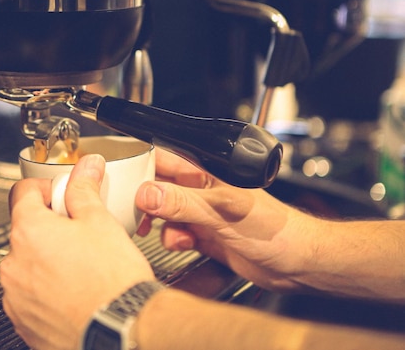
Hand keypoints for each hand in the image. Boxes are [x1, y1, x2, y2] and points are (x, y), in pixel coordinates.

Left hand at [0, 154, 154, 349]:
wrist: (120, 330)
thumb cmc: (111, 281)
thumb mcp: (100, 221)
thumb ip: (85, 189)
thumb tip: (86, 167)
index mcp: (29, 231)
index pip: (22, 192)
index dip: (45, 188)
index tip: (61, 194)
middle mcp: (14, 264)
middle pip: (25, 230)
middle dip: (49, 227)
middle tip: (79, 232)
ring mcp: (16, 296)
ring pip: (27, 265)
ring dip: (46, 260)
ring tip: (79, 267)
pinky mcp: (24, 321)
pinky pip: (30, 296)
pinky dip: (46, 291)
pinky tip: (73, 291)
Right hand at [135, 149, 319, 291]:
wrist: (296, 263)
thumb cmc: (276, 228)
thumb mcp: (222, 212)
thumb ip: (183, 203)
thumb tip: (148, 193)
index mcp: (208, 172)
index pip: (166, 159)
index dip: (143, 169)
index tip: (127, 185)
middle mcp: (203, 190)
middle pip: (161, 187)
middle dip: (146, 201)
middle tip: (139, 213)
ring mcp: (203, 212)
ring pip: (166, 212)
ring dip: (160, 223)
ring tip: (164, 231)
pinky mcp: (205, 235)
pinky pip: (177, 233)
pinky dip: (174, 239)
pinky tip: (184, 244)